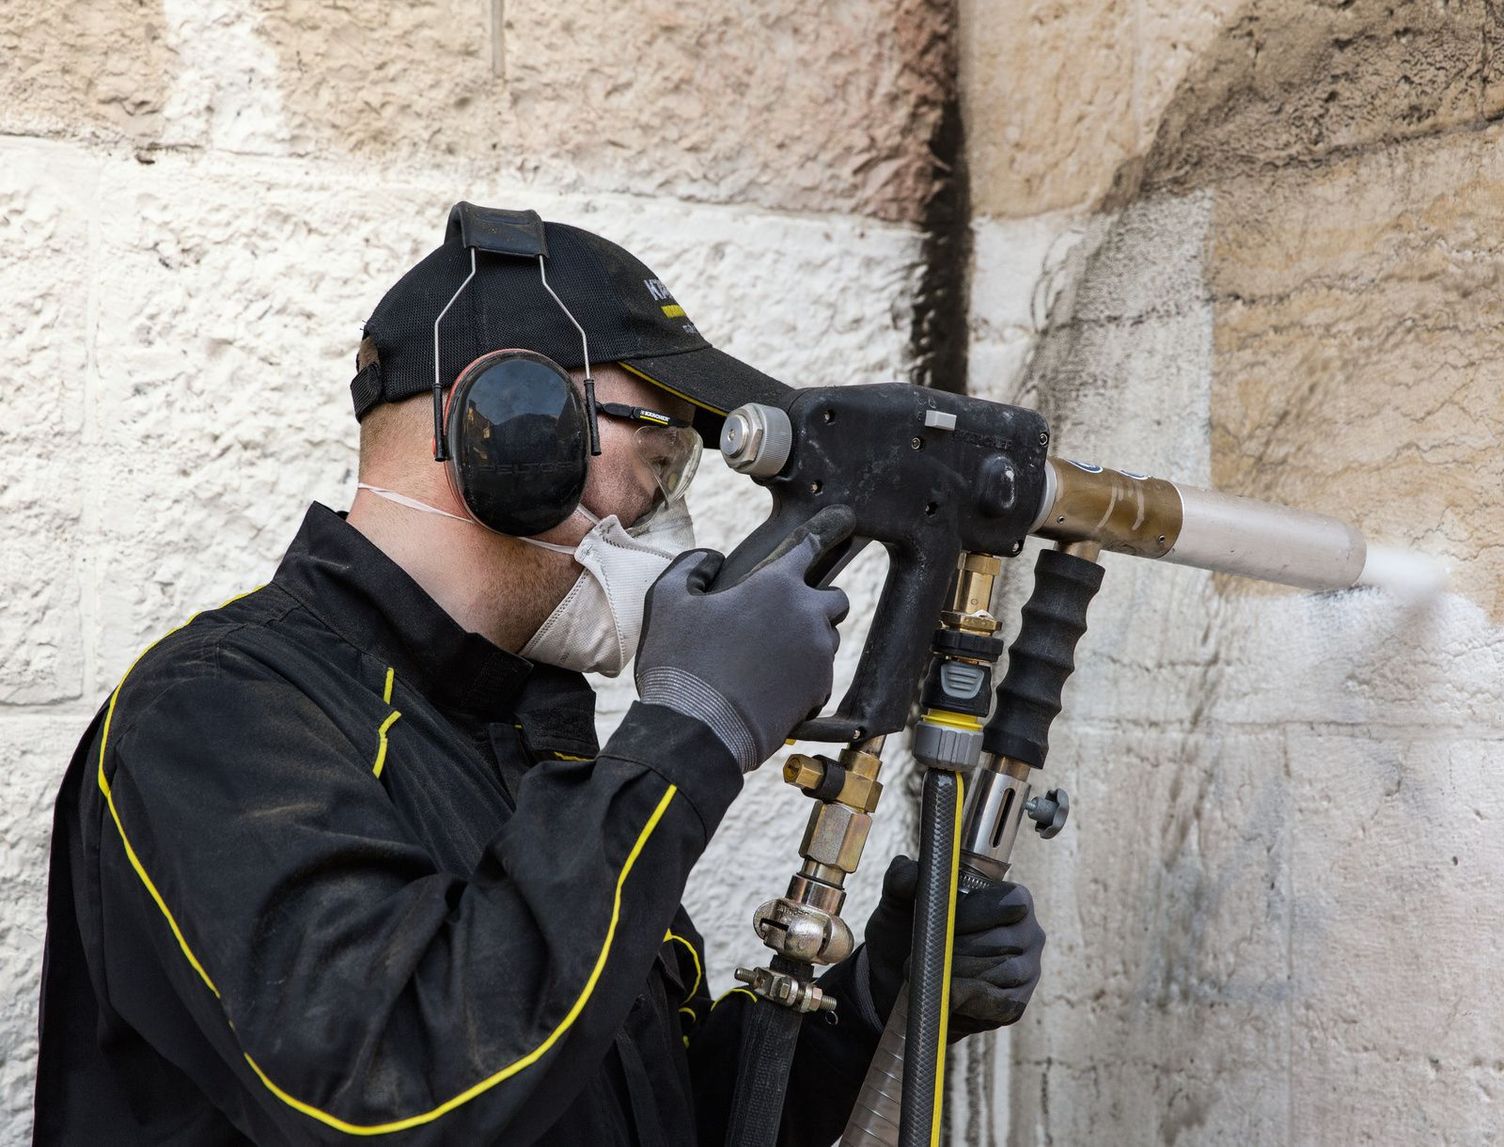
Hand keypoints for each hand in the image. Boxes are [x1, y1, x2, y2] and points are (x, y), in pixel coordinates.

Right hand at [633, 527, 848, 771]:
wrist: (697, 731)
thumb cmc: (681, 664)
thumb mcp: (667, 601)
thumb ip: (690, 567)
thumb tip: (711, 560)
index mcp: (776, 584)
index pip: (810, 545)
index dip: (823, 533)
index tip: (839, 523)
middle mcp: (807, 615)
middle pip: (835, 598)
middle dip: (816, 601)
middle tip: (783, 615)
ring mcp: (818, 656)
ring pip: (829, 639)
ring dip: (809, 641)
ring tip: (769, 656)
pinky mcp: (819, 692)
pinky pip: (821, 676)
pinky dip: (804, 677)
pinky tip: (772, 686)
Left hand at [860, 855, 1045, 1037]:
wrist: (897, 981)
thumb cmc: (906, 932)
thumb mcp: (898, 903)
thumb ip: (901, 879)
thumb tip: (907, 870)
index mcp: (1009, 899)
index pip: (1012, 900)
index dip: (979, 911)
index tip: (944, 922)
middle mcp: (1027, 934)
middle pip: (1006, 940)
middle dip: (961, 948)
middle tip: (928, 953)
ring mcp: (1025, 972)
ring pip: (1003, 972)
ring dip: (960, 973)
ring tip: (930, 972)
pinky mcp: (1015, 1005)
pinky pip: (1000, 1003)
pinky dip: (968, 997)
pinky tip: (946, 995)